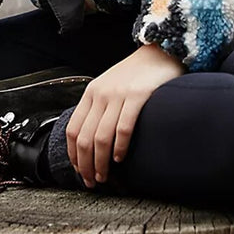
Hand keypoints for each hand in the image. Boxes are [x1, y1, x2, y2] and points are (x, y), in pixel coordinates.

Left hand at [66, 43, 184, 187]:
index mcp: (91, 93)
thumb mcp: (110, 86)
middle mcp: (101, 94)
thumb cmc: (136, 74)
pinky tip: (120, 158)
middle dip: (85, 165)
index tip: (79, 170)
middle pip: (85, 138)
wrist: (160, 51)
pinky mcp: (137, 96)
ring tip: (104, 176)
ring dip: (100, 162)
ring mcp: (118, 95)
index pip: (73, 129)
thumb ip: (99, 107)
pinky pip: (123, 128)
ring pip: (101, 138)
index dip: (73, 154)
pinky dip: (120, 148)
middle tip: (91, 181)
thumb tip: (90, 140)